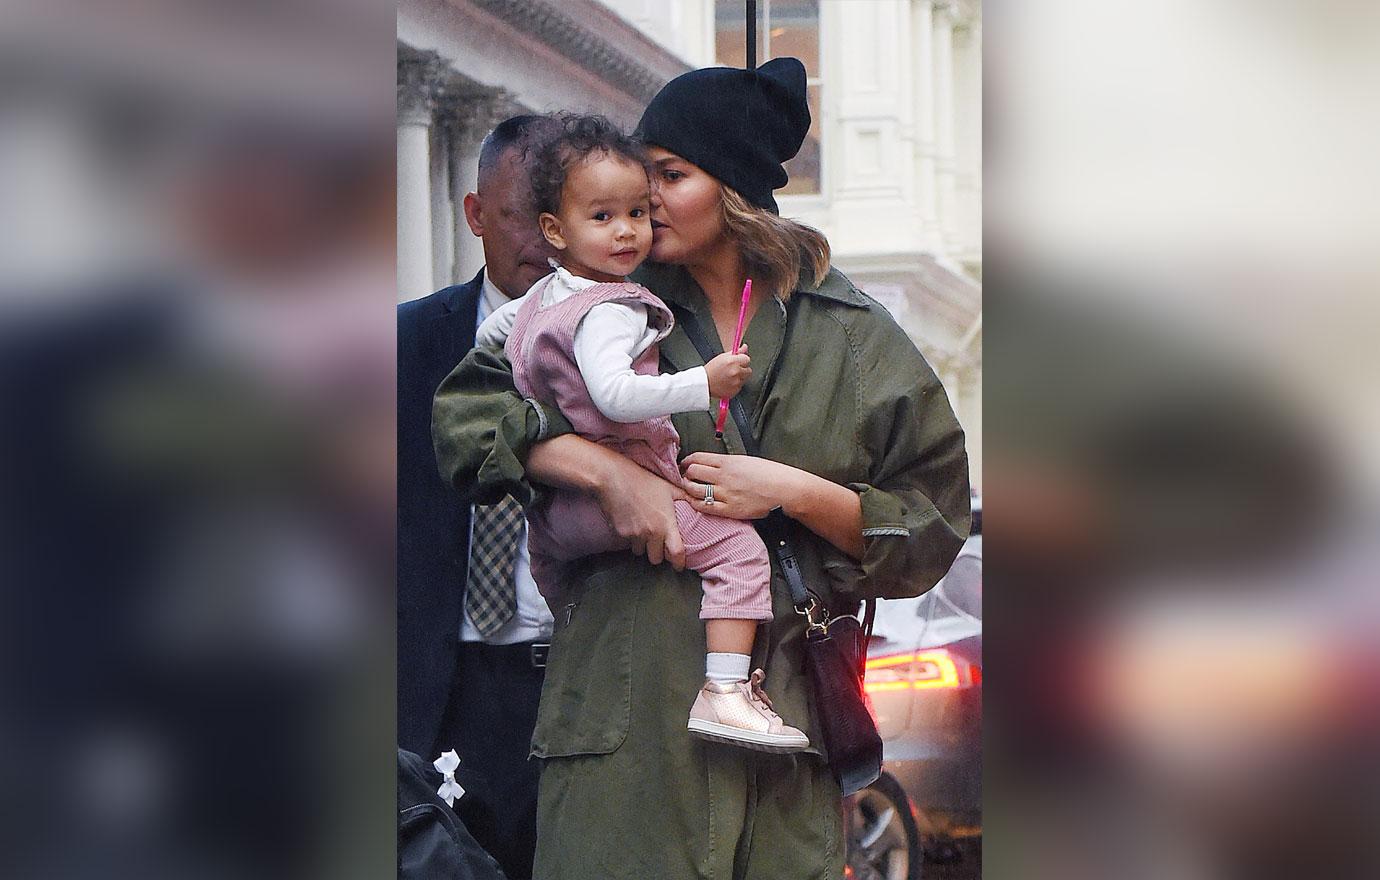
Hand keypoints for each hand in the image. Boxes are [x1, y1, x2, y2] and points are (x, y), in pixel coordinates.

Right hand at [592, 452, 688, 569]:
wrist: (613, 478)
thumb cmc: (643, 480)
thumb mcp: (669, 487)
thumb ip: (685, 498)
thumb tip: (699, 500)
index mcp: (666, 524)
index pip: (676, 553)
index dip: (679, 563)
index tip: (679, 566)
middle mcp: (651, 533)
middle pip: (656, 559)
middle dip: (658, 554)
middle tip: (659, 544)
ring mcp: (634, 535)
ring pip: (641, 552)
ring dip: (643, 546)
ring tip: (644, 531)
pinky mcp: (621, 534)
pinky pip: (628, 543)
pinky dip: (631, 538)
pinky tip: (631, 523)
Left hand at [679, 451, 803, 520]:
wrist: (784, 489)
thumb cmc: (769, 473)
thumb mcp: (746, 460)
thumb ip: (727, 463)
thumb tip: (712, 465)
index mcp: (728, 461)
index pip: (697, 458)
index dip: (687, 461)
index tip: (684, 463)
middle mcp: (724, 476)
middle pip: (693, 472)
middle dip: (686, 474)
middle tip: (685, 477)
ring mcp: (726, 494)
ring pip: (695, 489)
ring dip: (688, 488)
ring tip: (689, 488)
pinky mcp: (730, 509)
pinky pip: (705, 506)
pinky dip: (696, 503)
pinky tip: (695, 501)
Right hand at [704, 345, 750, 399]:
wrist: (704, 383)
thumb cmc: (711, 370)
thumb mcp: (722, 357)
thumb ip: (736, 352)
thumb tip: (745, 347)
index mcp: (732, 362)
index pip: (747, 359)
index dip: (743, 360)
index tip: (739, 361)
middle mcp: (735, 372)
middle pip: (748, 370)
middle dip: (743, 369)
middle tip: (733, 370)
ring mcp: (735, 382)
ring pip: (745, 379)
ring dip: (740, 377)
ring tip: (729, 377)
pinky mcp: (735, 391)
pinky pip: (740, 387)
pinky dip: (736, 385)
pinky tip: (728, 383)